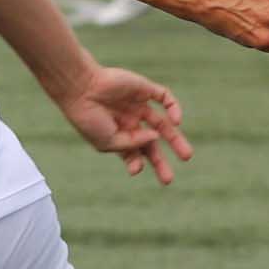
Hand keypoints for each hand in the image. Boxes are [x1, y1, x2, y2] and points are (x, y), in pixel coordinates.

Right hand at [54, 64, 193, 184]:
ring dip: (176, 140)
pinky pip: (164, 98)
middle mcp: (129, 121)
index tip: (135, 170)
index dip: (136, 164)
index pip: (134, 153)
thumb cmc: (89, 118)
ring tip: (186, 157)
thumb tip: (156, 137)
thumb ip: (133, 144)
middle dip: (160, 161)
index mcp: (117, 134)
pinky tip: (176, 121)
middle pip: (152, 143)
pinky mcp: (144, 89)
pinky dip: (173, 108)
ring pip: (164, 123)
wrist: (81, 89)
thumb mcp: (109, 141)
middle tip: (168, 180)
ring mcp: (138, 105)